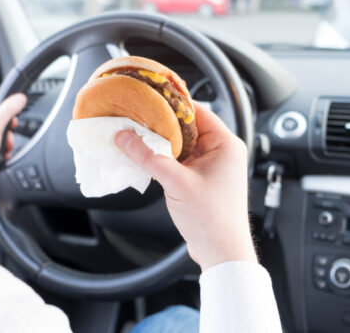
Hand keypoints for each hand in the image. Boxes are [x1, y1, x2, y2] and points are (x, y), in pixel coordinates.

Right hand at [115, 103, 256, 270]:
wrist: (221, 252)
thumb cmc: (211, 219)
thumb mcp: (176, 182)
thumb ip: (148, 157)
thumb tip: (124, 137)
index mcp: (224, 144)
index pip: (197, 111)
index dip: (172, 103)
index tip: (149, 97)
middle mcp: (220, 151)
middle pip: (186, 126)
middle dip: (161, 123)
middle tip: (137, 116)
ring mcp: (210, 165)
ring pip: (181, 143)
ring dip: (160, 141)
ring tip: (137, 134)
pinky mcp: (200, 178)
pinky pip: (179, 159)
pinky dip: (163, 156)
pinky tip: (145, 156)